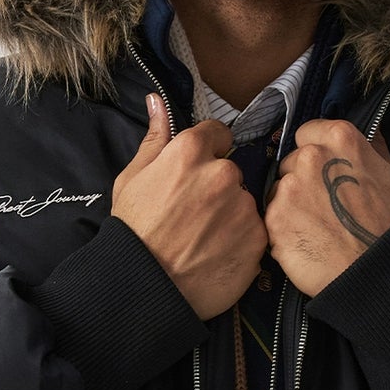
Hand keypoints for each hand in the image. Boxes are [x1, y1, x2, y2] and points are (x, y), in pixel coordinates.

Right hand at [111, 94, 268, 319]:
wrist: (146, 288)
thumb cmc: (133, 233)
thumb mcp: (132, 179)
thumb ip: (154, 139)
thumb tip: (157, 102)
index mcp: (190, 153)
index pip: (217, 133)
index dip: (207, 151)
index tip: (196, 172)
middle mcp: (223, 174)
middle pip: (231, 170)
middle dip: (217, 187)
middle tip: (194, 215)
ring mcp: (243, 207)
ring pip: (243, 201)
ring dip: (230, 214)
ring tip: (204, 238)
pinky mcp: (257, 239)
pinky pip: (254, 230)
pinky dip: (240, 240)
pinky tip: (216, 253)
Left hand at [263, 119, 389, 295]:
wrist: (375, 270)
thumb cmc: (387, 225)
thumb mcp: (388, 174)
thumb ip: (366, 149)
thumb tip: (360, 134)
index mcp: (340, 139)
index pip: (307, 132)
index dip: (313, 151)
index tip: (321, 170)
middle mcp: (310, 156)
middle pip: (291, 162)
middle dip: (301, 180)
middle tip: (322, 205)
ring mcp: (290, 187)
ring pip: (279, 190)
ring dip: (291, 205)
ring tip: (315, 227)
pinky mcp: (274, 217)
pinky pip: (272, 217)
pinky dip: (284, 229)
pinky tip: (305, 241)